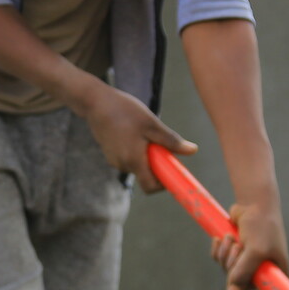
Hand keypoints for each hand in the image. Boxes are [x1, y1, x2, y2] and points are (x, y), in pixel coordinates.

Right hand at [78, 84, 194, 190]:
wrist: (95, 102)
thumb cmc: (125, 111)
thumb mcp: (152, 124)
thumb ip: (171, 141)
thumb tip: (192, 150)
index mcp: (134, 160)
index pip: (150, 187)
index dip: (164, 184)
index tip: (173, 171)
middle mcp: (122, 164)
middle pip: (146, 175)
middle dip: (157, 163)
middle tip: (160, 143)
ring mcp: (115, 160)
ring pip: (138, 165)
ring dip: (146, 155)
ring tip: (143, 133)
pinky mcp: (110, 154)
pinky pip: (129, 158)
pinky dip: (136, 150)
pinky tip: (132, 132)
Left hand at [210, 200, 288, 289]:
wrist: (254, 203)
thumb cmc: (262, 226)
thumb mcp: (255, 250)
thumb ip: (243, 272)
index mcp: (275, 276)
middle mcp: (262, 273)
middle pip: (239, 287)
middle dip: (232, 268)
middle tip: (237, 248)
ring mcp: (247, 263)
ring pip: (227, 272)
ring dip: (225, 255)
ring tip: (231, 239)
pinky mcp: (235, 253)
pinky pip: (220, 261)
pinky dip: (218, 250)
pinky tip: (220, 238)